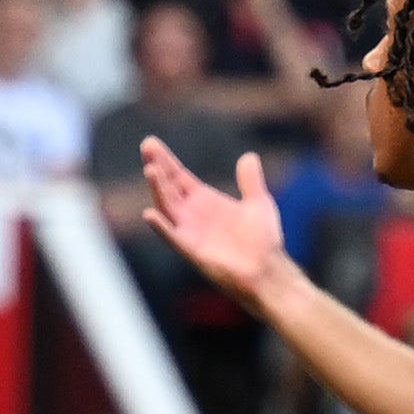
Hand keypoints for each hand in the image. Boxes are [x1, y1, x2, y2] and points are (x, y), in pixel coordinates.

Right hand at [137, 140, 292, 300]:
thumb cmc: (263, 240)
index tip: (151, 144)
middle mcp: (192, 214)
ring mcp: (189, 231)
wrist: (267, 269)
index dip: (166, 160)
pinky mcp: (191, 250)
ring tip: (151, 169)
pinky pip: (172, 236)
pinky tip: (149, 214)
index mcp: (204, 201)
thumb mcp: (259, 202)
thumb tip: (248, 156)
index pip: (179, 177)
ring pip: (166, 206)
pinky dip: (161, 226)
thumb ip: (250, 180)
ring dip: (158, 188)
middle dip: (157, 166)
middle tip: (146, 146)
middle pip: (168, 186)